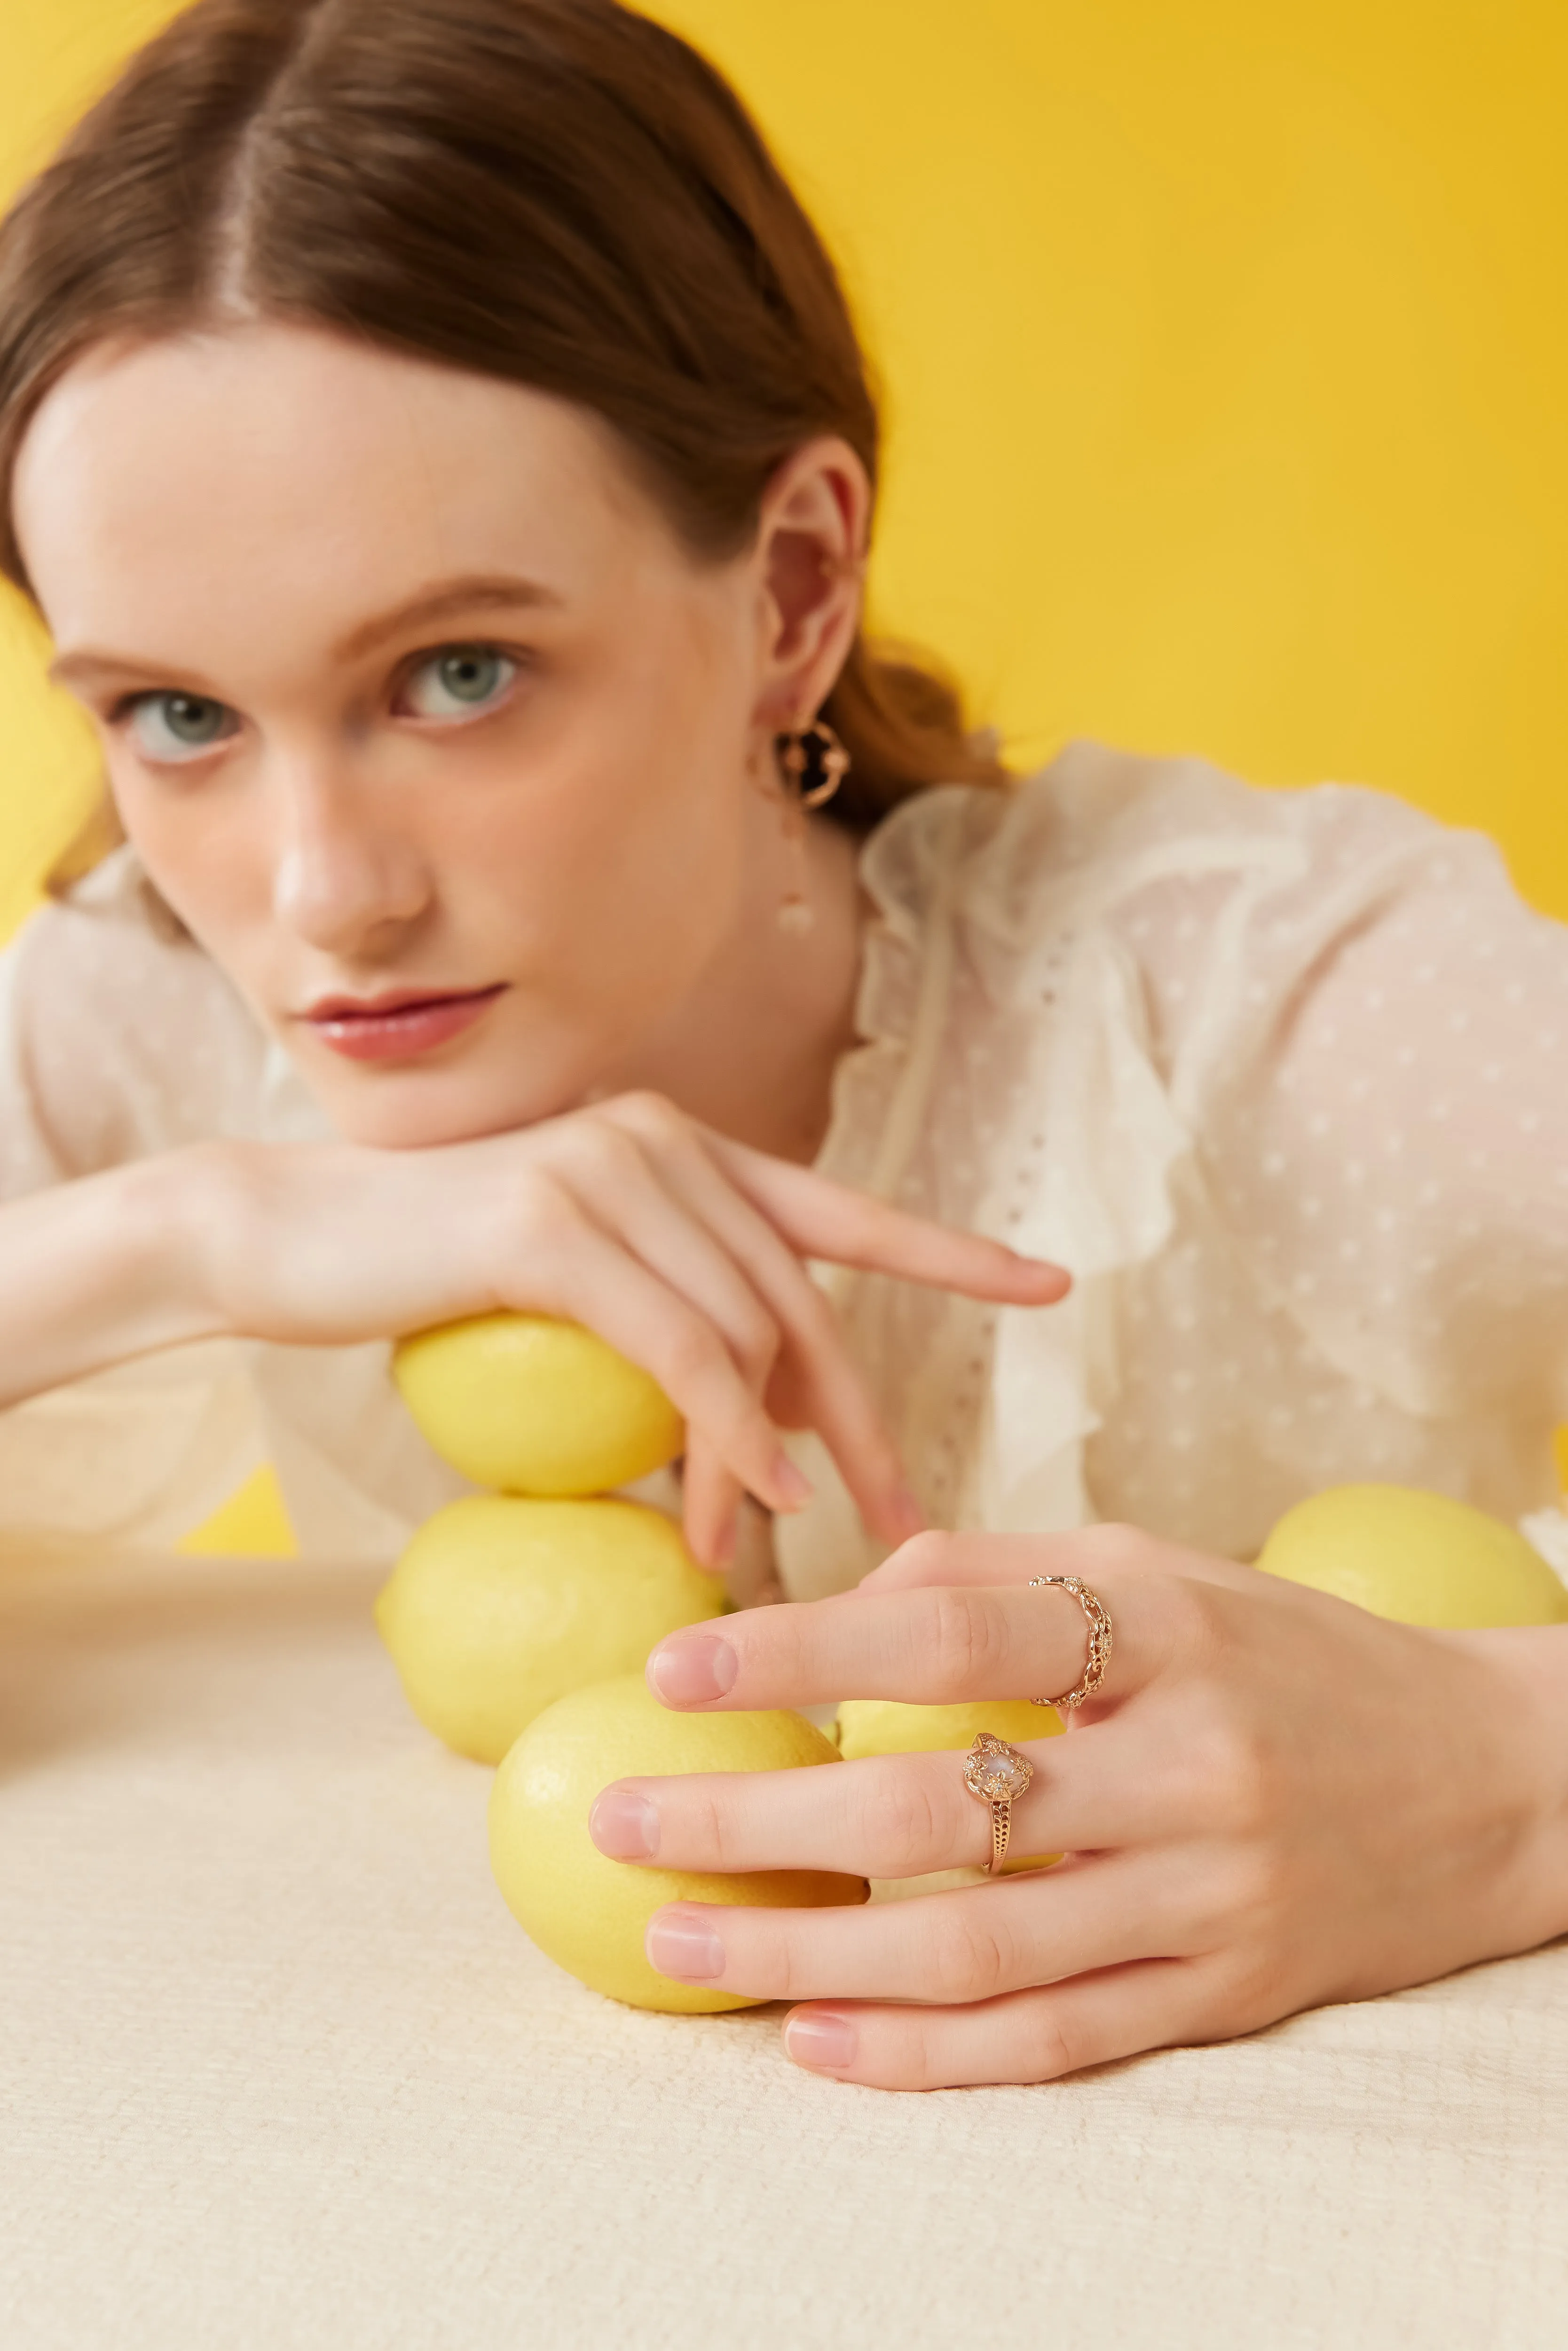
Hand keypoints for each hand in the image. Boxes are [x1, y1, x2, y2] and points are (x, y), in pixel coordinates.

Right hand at [187, 1093, 1066, 1563]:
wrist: (280, 1236)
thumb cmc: (418, 1279)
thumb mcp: (568, 1292)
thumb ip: (663, 1321)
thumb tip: (750, 1434)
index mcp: (683, 1148)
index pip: (839, 1210)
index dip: (949, 1251)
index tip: (1048, 1286)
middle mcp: (665, 1140)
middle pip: (804, 1301)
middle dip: (861, 1420)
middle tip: (906, 1524)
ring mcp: (612, 1169)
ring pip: (742, 1336)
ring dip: (764, 1459)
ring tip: (762, 1552)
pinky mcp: (555, 1224)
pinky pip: (678, 1348)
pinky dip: (724, 1430)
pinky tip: (749, 1497)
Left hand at [591, 1526, 1567, 2086]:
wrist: (1485, 1776)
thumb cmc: (1285, 1655)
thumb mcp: (1163, 1573)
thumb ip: (1007, 1569)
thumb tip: (849, 1590)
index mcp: (1165, 1625)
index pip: (953, 1624)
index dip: (802, 1645)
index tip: (673, 1669)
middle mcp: (1190, 1760)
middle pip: (940, 1803)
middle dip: (762, 1819)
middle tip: (626, 1820)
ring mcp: (1213, 1891)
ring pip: (979, 1945)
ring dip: (810, 1950)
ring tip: (682, 1940)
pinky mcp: (1227, 1993)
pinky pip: (1056, 2040)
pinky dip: (926, 2053)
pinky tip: (812, 2041)